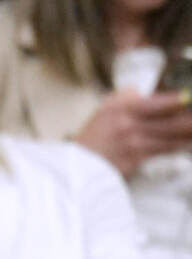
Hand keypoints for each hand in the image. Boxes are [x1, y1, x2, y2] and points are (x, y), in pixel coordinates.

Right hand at [72, 89, 191, 178]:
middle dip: (190, 119)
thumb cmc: (93, 139)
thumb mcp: (103, 111)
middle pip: (172, 120)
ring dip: (190, 133)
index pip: (160, 102)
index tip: (190, 98)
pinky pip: (167, 151)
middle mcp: (130, 123)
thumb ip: (124, 98)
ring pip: (173, 136)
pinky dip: (182, 147)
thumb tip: (141, 90)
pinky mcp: (138, 159)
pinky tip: (190, 144)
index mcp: (122, 108)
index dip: (181, 100)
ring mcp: (135, 142)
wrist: (79, 167)